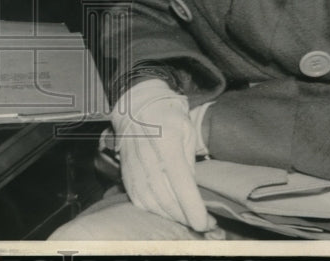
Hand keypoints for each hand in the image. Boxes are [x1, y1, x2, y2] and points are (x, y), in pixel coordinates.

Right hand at [111, 79, 215, 232]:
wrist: (137, 106)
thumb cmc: (168, 117)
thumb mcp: (187, 132)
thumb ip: (189, 163)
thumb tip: (193, 194)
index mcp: (166, 140)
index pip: (180, 182)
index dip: (192, 207)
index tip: (204, 223)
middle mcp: (146, 154)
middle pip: (165, 196)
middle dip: (185, 216)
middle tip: (200, 223)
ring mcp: (132, 164)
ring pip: (150, 201)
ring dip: (169, 216)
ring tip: (184, 218)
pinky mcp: (125, 171)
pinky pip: (137, 198)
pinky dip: (152, 210)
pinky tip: (165, 211)